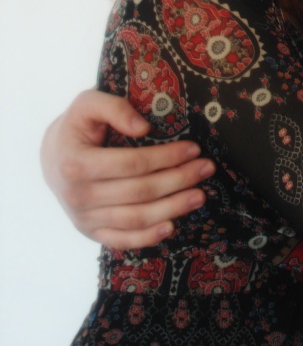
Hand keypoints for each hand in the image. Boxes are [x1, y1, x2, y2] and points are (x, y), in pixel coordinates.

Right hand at [41, 89, 214, 248]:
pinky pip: (122, 240)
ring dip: (173, 208)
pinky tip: (172, 226)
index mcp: (77, 163)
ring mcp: (84, 218)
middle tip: (206, 168)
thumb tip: (144, 128)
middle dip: (179, 179)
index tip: (193, 148)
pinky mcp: (90, 232)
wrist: (53, 157)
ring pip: (136, 218)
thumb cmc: (77, 127)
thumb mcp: (88, 104)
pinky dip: (148, 237)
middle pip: (140, 192)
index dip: (166, 157)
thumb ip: (114, 108)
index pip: (132, 163)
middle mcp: (78, 196)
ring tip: (200, 195)